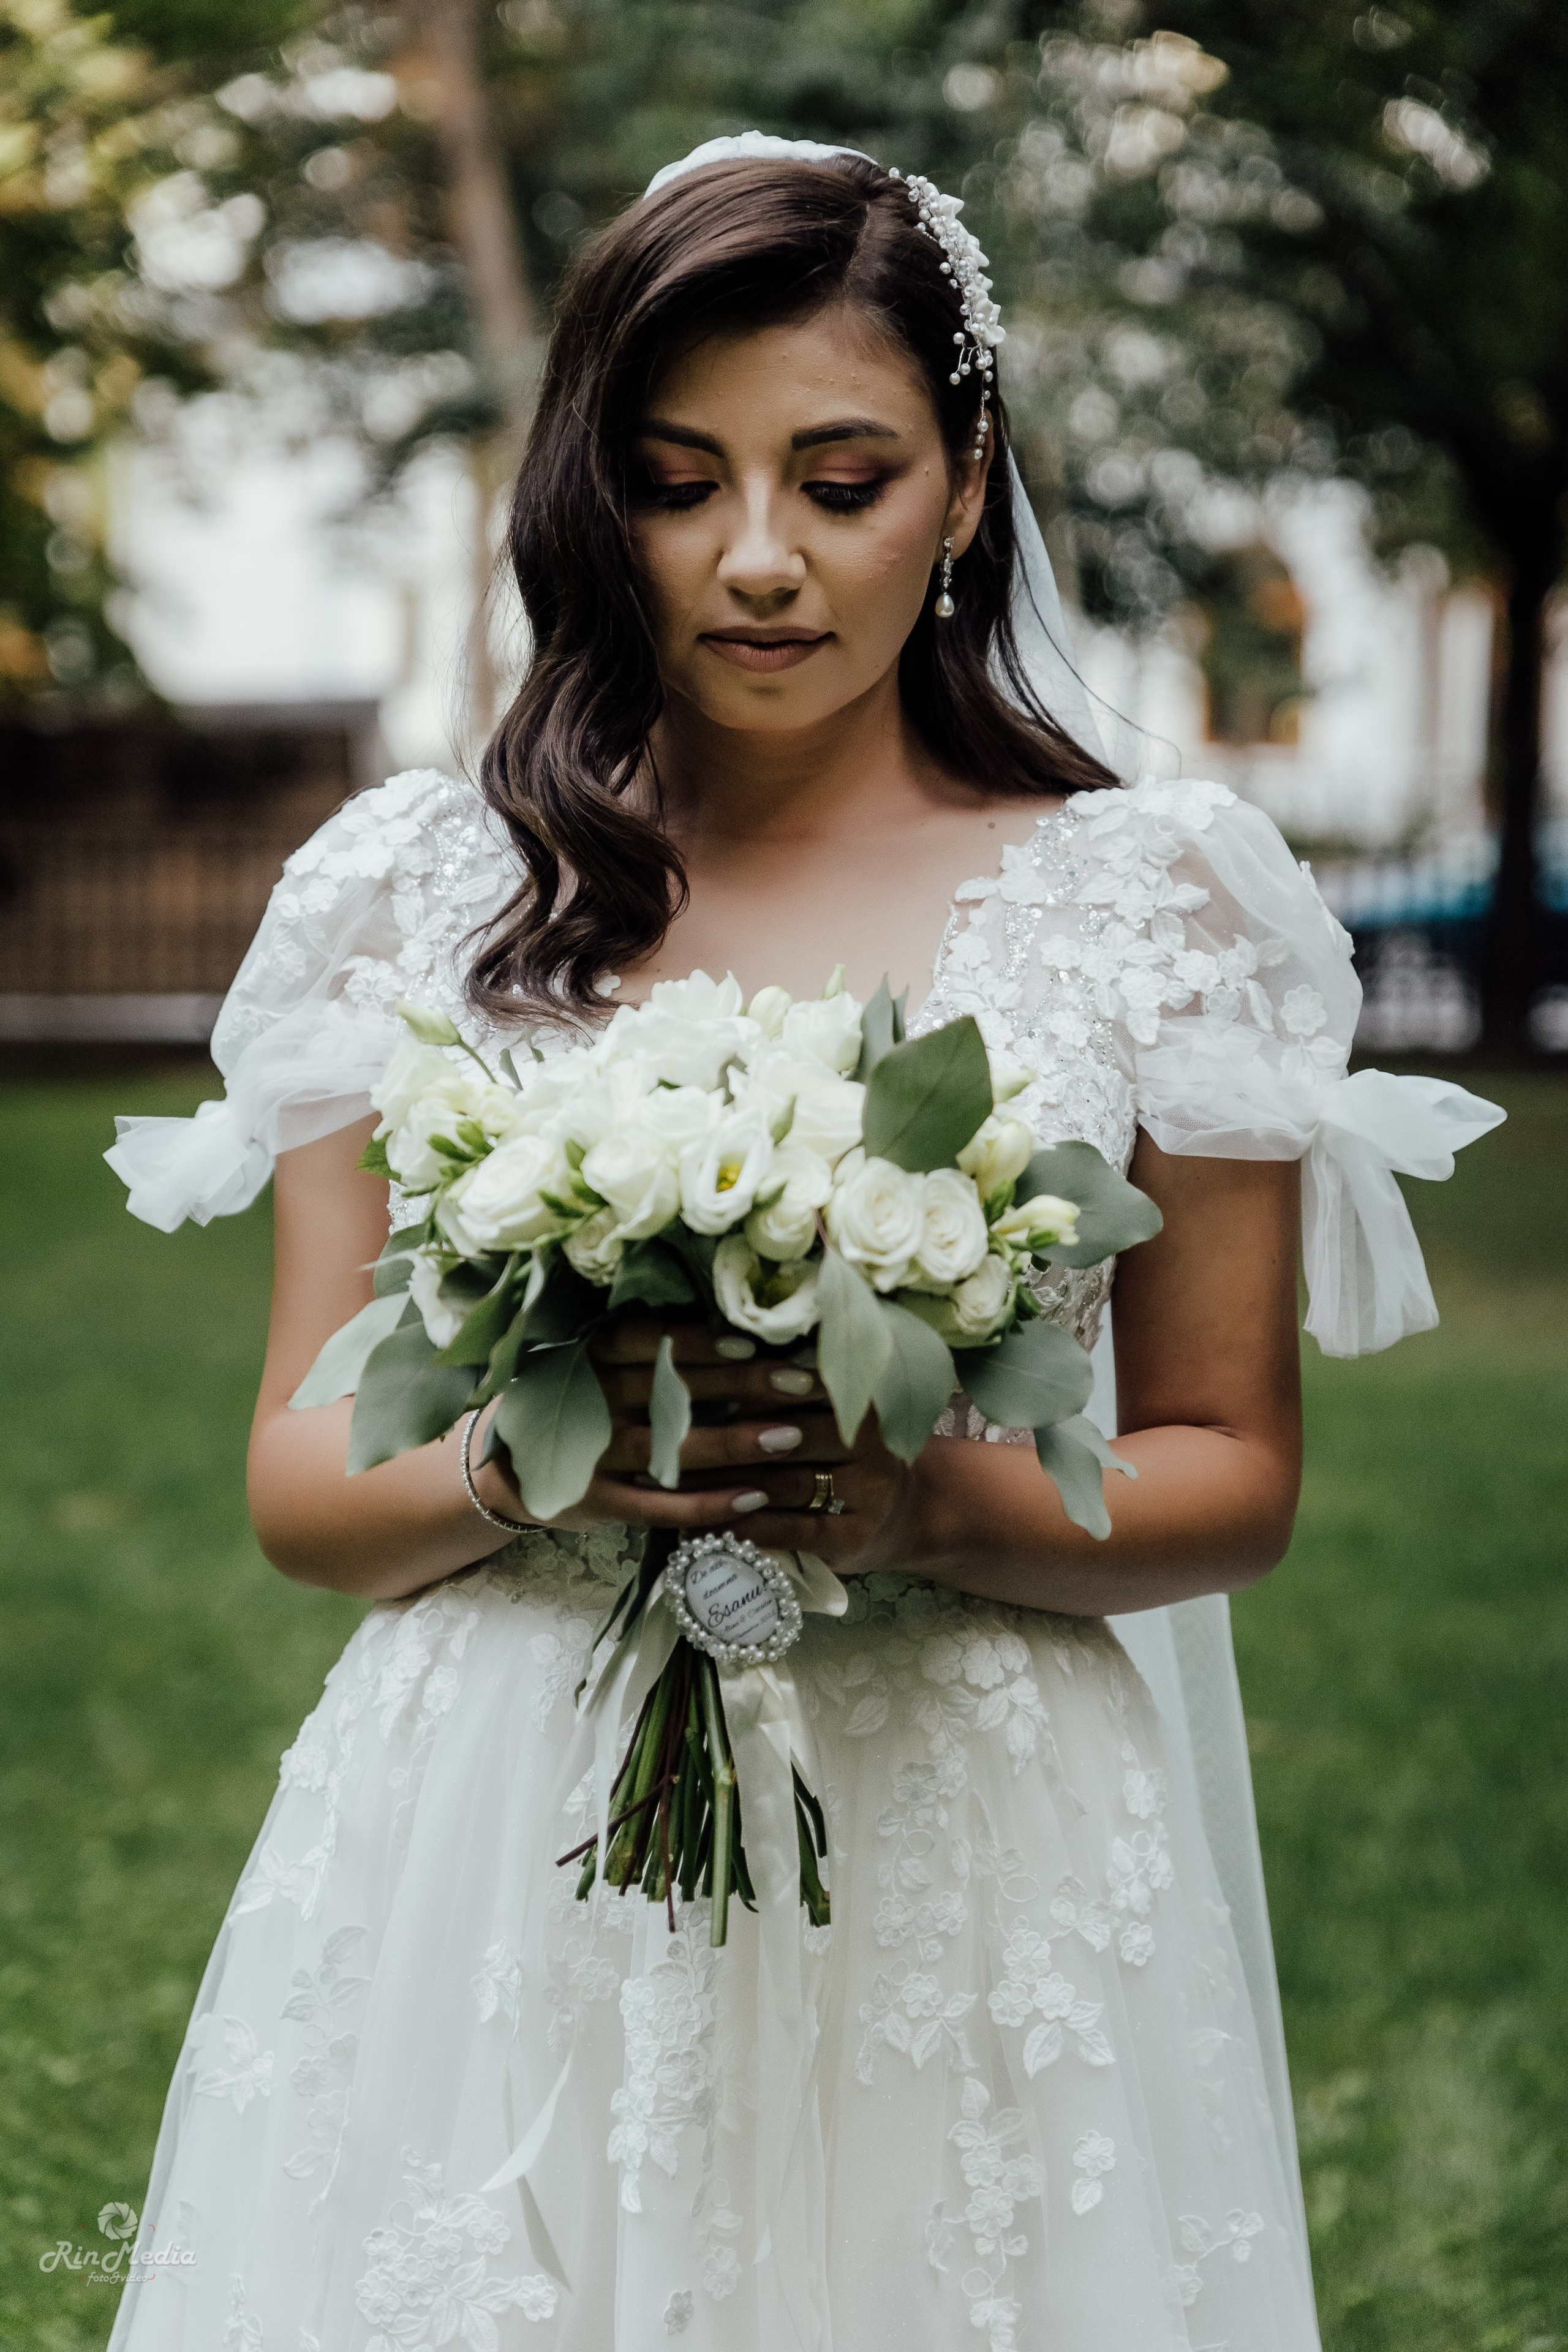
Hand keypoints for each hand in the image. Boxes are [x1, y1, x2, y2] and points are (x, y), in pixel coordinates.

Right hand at [472, 1319, 909, 1570]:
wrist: (503, 1470)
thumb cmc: (573, 1402)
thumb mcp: (593, 1365)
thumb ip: (649, 1352)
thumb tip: (741, 1328)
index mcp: (586, 1356)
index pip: (643, 1340)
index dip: (696, 1340)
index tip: (751, 1340)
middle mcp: (587, 1402)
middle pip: (671, 1391)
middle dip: (742, 1386)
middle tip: (803, 1381)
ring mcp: (590, 1457)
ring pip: (670, 1449)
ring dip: (735, 1444)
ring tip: (792, 1436)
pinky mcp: (596, 1505)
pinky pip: (661, 1507)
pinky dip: (708, 1504)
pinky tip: (755, 1498)